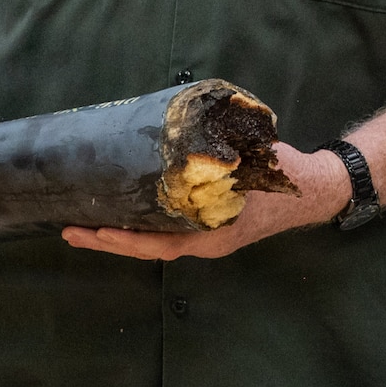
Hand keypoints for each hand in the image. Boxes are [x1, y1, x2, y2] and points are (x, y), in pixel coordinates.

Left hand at [63, 143, 348, 260]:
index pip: (159, 243)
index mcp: (214, 232)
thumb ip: (223, 156)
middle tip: (69, 229)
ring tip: (86, 222)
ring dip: (121, 234)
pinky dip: (141, 225)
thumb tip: (192, 139)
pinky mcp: (208, 227)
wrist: (316, 189)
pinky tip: (124, 210)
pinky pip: (167, 232)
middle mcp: (205, 242)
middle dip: (108, 239)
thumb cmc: (285, 176)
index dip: (124, 239)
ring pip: (155, 241)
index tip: (92, 230)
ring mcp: (206, 238)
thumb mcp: (255, 163)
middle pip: (148, 247)